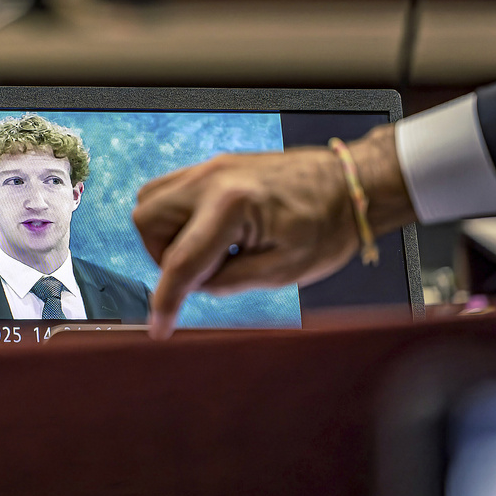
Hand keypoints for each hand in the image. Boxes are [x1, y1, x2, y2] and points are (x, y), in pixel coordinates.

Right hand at [132, 124, 413, 339]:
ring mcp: (210, 167)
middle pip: (147, 219)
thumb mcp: (283, 271)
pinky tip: (212, 233)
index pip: (181, 261)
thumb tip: (195, 286)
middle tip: (199, 271)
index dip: (165, 301)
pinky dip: (177, 218)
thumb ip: (228, 282)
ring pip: (151, 201)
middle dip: (160, 254)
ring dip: (165, 234)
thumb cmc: (327, 225)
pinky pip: (171, 191)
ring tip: (207, 251)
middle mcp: (212, 179)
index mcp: (232, 205)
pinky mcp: (213, 166)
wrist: (349, 183)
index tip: (159, 328)